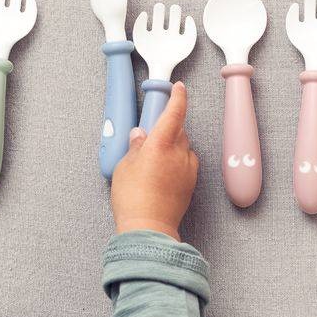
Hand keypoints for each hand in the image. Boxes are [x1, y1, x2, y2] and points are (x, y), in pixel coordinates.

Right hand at [110, 81, 198, 239]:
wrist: (149, 228)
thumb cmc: (133, 198)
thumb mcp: (125, 167)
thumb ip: (135, 147)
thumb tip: (139, 135)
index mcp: (161, 144)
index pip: (175, 112)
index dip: (178, 97)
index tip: (178, 88)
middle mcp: (179, 153)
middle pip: (178, 130)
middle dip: (167, 128)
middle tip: (149, 136)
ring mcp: (188, 168)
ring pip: (183, 147)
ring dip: (172, 146)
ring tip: (152, 161)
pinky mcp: (191, 183)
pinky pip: (186, 163)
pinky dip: (176, 161)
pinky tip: (162, 173)